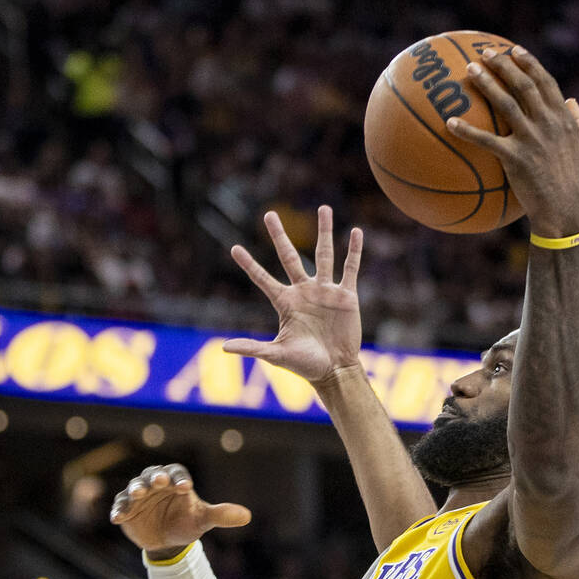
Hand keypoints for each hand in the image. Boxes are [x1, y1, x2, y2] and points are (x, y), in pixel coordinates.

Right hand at [110, 464, 250, 559]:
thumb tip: (247, 516)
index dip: (180, 478)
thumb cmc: (186, 522)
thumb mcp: (202, 520)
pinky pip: (120, 506)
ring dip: (135, 490)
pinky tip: (117, 517)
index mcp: (175, 481)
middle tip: (157, 483)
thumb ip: (221, 515)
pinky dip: (119, 509)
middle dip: (154, 479)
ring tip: (137, 494)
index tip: (186, 487)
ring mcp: (138, 495)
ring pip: (134, 488)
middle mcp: (155, 484)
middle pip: (152, 475)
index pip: (177, 474)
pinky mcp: (126, 508)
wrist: (167, 541)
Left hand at [222, 206, 363, 382]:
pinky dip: (353, 251)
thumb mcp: (276, 354)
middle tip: (269, 214)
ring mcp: (325, 291)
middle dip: (279, 236)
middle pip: (289, 256)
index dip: (249, 264)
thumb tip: (223, 348)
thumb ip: (252, 348)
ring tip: (323, 208)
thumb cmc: (304, 364)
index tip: (234, 248)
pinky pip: (350, 269)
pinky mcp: (346, 296)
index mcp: (285, 302)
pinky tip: (356, 232)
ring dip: (324, 231)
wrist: (335, 371)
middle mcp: (303, 291)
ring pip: (324, 254)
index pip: (262, 279)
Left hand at [445, 46, 578, 237]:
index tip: (514, 49)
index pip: (547, 83)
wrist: (564, 209)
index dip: (530, 64)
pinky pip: (487, 141)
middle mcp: (549, 124)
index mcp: (563, 119)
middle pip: (524, 86)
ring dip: (486, 84)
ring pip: (506, 104)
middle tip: (484, 53)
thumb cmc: (570, 179)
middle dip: (504, 66)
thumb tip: (574, 102)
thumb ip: (578, 122)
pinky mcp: (516, 158)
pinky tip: (449, 122)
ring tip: (468, 71)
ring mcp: (533, 139)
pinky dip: (467, 130)